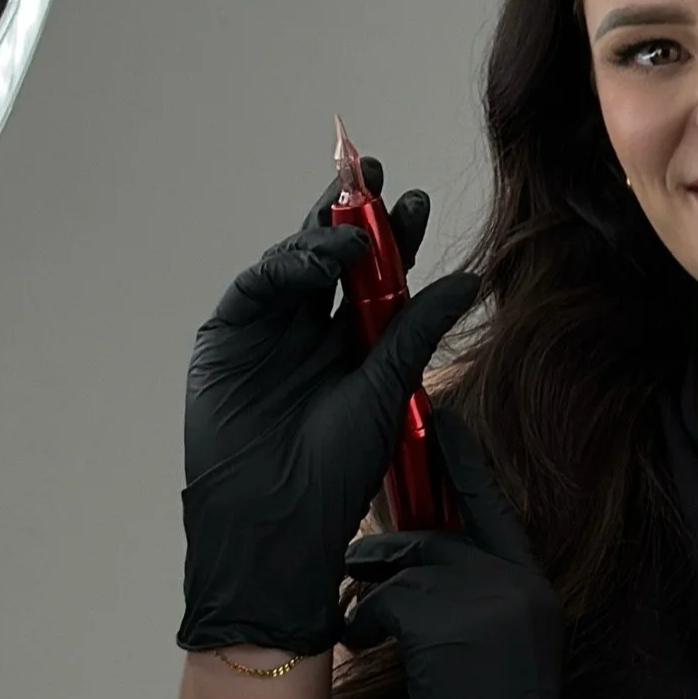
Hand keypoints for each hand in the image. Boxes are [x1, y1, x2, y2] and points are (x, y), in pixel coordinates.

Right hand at [177, 158, 479, 656]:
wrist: (278, 523)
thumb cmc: (338, 472)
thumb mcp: (388, 389)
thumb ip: (417, 329)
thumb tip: (469, 278)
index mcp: (357, 344)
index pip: (379, 277)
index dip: (396, 237)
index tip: (417, 201)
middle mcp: (313, 331)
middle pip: (334, 257)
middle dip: (353, 212)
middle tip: (376, 176)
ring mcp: (269, 331)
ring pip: (296, 262)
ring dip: (324, 233)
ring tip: (357, 224)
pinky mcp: (228, 337)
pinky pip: (258, 285)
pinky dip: (288, 265)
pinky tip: (320, 257)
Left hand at [341, 409, 630, 698]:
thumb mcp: (504, 646)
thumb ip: (478, 596)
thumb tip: (417, 565)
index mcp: (528, 580)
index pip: (492, 502)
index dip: (463, 460)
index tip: (442, 416)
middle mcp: (511, 578)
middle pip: (432, 535)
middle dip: (387, 550)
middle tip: (358, 561)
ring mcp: (481, 598)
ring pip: (402, 564)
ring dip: (370, 591)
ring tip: (359, 619)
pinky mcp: (444, 623)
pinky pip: (382, 601)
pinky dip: (363, 622)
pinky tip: (365, 646)